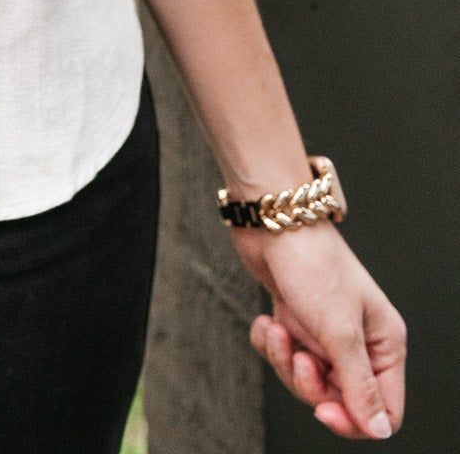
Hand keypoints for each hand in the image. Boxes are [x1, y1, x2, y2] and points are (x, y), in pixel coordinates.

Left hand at [235, 223, 405, 438]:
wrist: (273, 221)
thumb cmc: (313, 263)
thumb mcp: (340, 331)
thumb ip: (359, 385)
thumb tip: (379, 429)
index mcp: (384, 344)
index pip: (383, 410)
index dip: (354, 419)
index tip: (324, 409)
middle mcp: (359, 341)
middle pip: (339, 398)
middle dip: (309, 384)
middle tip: (298, 357)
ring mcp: (326, 332)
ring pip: (306, 380)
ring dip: (285, 361)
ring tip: (279, 331)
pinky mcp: (297, 322)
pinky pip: (281, 357)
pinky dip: (270, 342)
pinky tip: (267, 319)